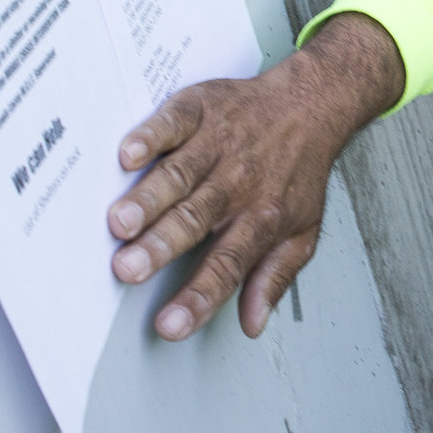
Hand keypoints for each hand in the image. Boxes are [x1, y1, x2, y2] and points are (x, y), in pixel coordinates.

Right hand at [107, 13, 403, 340]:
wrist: (312, 105)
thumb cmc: (299, 173)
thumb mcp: (302, 232)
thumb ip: (273, 278)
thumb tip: (253, 325)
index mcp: (261, 218)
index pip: (228, 265)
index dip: (198, 298)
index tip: (169, 326)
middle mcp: (238, 183)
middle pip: (195, 219)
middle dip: (160, 247)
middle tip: (128, 270)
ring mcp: (219, 145)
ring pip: (180, 175)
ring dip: (148, 198)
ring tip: (119, 222)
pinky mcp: (203, 109)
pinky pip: (174, 122)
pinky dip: (151, 135)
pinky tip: (129, 153)